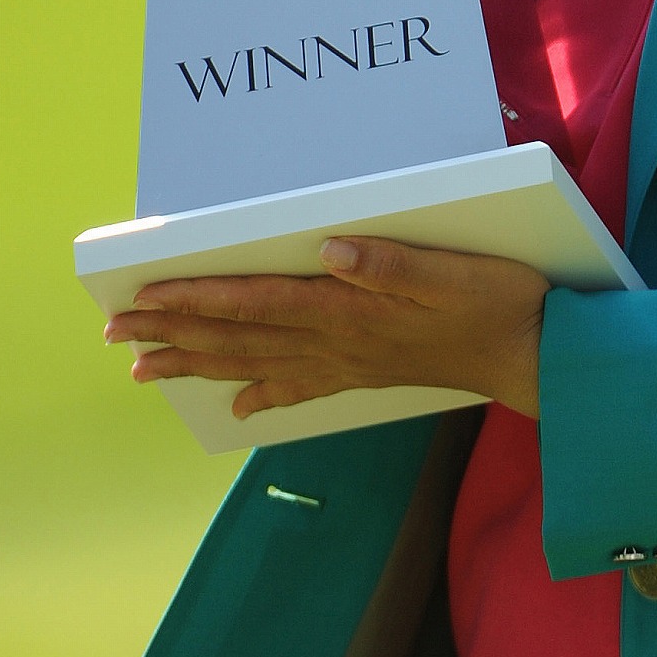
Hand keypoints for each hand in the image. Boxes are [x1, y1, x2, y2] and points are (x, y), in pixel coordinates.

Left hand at [107, 238, 547, 420]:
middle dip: (176, 334)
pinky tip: (235, 407)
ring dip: (200, 363)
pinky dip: (264, 395)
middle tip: (118, 337)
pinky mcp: (369, 372)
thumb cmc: (501, 302)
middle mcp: (341, 341)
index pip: (257, 302)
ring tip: (147, 369)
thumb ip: (392, 262)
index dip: (198, 300)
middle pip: (242, 337)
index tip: (144, 299)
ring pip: (259, 363)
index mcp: (352, 309)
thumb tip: (331, 248)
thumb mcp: (453, 272)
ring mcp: (353, 362)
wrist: (538, 355)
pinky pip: (303, 386)